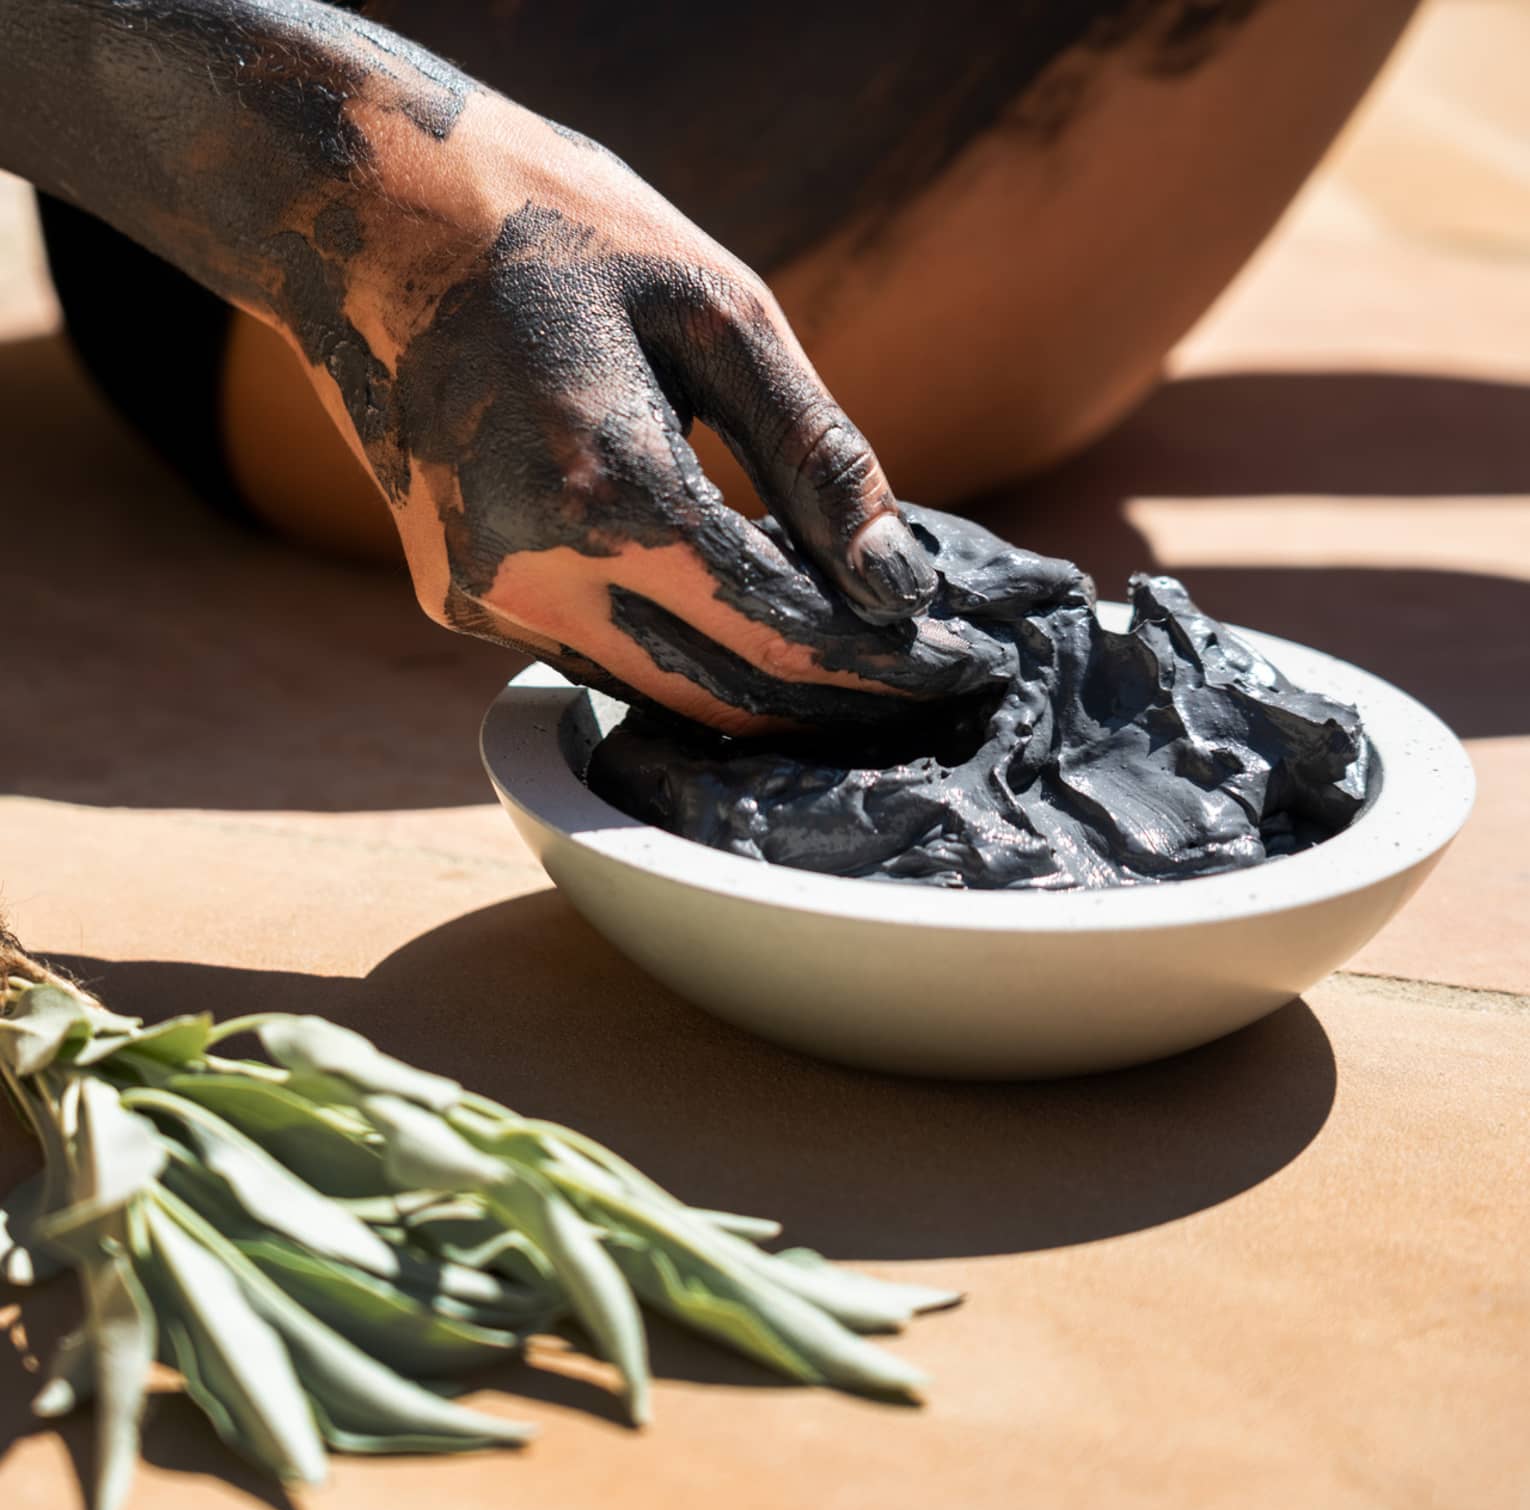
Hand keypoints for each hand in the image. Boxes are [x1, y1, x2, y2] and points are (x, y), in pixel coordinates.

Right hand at [278, 88, 993, 731]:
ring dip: (764, 692)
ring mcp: (482, 595)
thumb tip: (900, 585)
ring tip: (861, 661)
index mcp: (606, 489)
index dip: (885, 664)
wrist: (366, 218)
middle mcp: (532, 571)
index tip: (968, 665)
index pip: (782, 630)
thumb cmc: (560, 233)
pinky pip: (599, 656)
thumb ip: (818, 459)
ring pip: (660, 693)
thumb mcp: (720, 313)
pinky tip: (749, 622)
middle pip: (725, 694)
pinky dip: (683, 654)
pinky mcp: (457, 596)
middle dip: (841, 702)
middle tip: (930, 684)